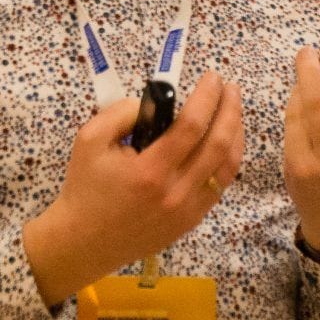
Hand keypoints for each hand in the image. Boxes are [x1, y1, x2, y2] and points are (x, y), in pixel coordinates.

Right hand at [22, 72, 245, 308]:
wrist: (83, 241)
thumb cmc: (85, 188)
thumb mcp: (90, 139)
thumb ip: (122, 113)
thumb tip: (157, 102)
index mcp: (150, 172)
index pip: (191, 126)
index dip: (207, 97)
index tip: (212, 78)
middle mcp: (176, 193)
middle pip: (218, 145)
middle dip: (230, 110)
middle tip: (230, 87)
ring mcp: (187, 211)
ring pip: (227, 168)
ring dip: (236, 134)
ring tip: (234, 110)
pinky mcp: (190, 222)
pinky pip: (219, 186)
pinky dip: (228, 160)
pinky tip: (226, 142)